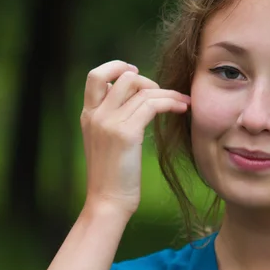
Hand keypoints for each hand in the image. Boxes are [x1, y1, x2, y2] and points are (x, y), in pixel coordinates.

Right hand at [80, 60, 189, 216]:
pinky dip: (171, 102)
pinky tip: (182, 108)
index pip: (95, 75)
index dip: (116, 67)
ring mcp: (109, 122)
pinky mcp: (125, 133)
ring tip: (182, 101)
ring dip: (168, 92)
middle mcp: (96, 114)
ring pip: (143, 90)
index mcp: (88, 115)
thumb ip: (112, 117)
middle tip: (160, 92)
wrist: (107, 201)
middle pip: (122, 77)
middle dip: (146, 79)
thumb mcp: (104, 140)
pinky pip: (152, 105)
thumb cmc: (112, 175)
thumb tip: (134, 97)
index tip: (134, 72)